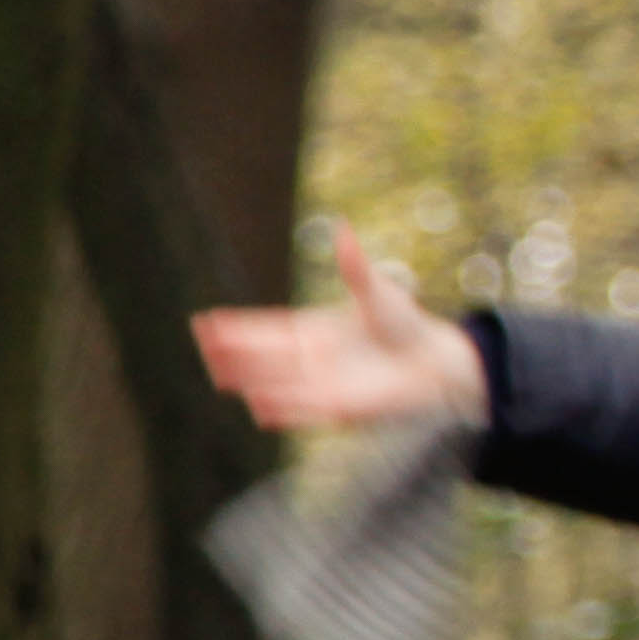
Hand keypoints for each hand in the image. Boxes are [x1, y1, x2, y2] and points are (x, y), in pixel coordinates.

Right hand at [192, 223, 488, 431]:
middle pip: (263, 357)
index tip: (208, 322)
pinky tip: (258, 407)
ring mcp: (320, 384)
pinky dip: (282, 409)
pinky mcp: (339, 408)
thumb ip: (354, 268)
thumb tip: (342, 228)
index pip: (266, 329)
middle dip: (234, 352)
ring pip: (276, 384)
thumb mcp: (377, 292)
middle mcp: (310, 359)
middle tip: (205, 345)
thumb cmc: (404, 324)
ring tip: (220, 376)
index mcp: (312, 330)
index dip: (238, 327)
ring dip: (250, 380)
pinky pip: (303, 410)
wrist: (433, 361)